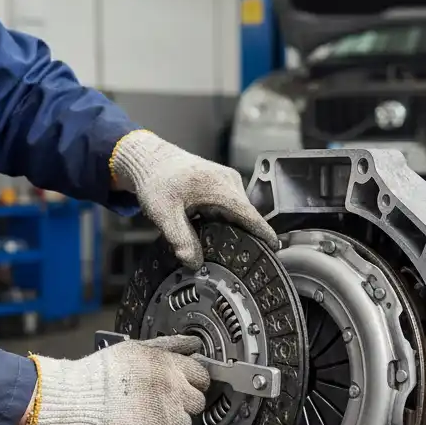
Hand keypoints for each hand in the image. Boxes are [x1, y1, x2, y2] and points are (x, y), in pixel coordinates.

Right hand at [22, 335, 210, 424]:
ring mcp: (167, 412)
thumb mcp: (137, 348)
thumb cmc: (103, 370)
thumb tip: (193, 343)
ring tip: (146, 417)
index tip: (182, 388)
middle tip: (162, 405)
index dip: (193, 383)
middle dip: (182, 405)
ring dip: (168, 424)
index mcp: (169, 364)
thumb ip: (169, 346)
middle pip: (197, 403)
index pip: (202, 376)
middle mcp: (173, 387)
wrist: (80, 395)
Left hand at [111, 130, 277, 267]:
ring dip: (230, 230)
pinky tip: (212, 233)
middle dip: (241, 238)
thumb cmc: (157, 181)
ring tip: (220, 248)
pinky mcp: (224, 185)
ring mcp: (228, 182)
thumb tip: (195, 264)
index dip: (263, 233)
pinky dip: (225, 221)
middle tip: (234, 261)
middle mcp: (229, 182)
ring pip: (238, 214)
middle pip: (244, 217)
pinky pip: (231, 208)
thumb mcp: (164, 214)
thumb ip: (181, 239)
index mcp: (219, 187)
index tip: (275, 248)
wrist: (150, 160)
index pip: (249, 214)